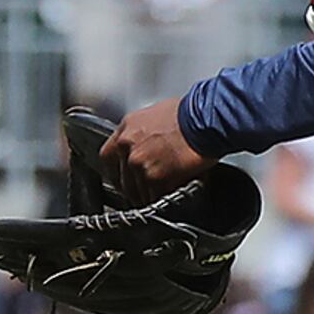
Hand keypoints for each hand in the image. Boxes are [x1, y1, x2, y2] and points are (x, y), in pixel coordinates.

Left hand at [97, 97, 214, 194]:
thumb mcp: (158, 114)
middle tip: (146, 189)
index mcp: (127, 128)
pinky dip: (160, 199)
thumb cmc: (191, 114)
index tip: (122, 177)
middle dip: (133, 186)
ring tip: (161, 194)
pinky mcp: (154, 179)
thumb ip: (145, 132)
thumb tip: (148, 143)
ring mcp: (139, 163)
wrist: (207, 121)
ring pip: (136, 191)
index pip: (107, 156)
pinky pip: (153, 197)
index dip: (116, 170)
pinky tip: (170, 196)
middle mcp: (128, 146)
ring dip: (148, 195)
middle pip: (122, 178)